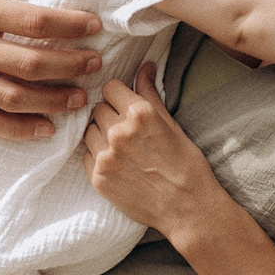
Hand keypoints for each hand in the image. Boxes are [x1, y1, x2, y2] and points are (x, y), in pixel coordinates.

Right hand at [0, 0, 99, 140]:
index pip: (35, 21)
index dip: (71, 25)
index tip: (95, 26)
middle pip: (31, 63)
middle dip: (71, 66)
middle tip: (96, 64)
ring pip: (13, 97)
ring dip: (53, 101)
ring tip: (80, 98)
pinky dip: (18, 129)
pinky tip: (45, 128)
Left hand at [80, 64, 221, 238]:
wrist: (187, 209)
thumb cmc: (186, 165)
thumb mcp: (172, 124)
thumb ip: (150, 94)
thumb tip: (144, 66)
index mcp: (139, 113)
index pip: (109, 88)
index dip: (118, 96)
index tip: (124, 105)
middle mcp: (118, 131)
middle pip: (98, 109)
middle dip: (110, 115)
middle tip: (127, 131)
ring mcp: (105, 156)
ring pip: (89, 131)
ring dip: (100, 136)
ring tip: (121, 149)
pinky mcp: (98, 178)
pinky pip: (86, 155)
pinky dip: (97, 157)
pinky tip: (117, 165)